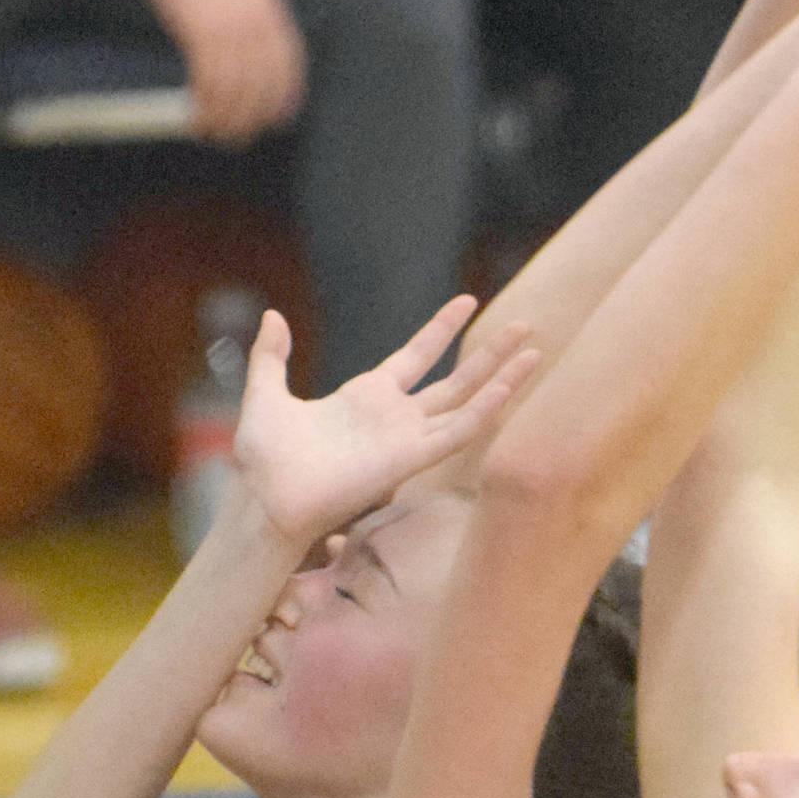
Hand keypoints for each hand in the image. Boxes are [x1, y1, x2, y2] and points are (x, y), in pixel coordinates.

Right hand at [140, 0, 306, 140]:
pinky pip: (208, 80)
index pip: (288, 67)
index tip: (274, 121)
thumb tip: (257, 66)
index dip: (283, 100)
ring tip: (212, 130)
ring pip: (234, 89)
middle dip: (250, 119)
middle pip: (261, 85)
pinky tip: (196, 112)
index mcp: (273, 11)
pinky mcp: (201, 30)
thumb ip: (256, 24)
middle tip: (237, 136)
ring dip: (223, 118)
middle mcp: (257, 20)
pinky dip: (203, 103)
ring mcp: (230, 26)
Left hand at [230, 297, 537, 546]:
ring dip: (502, 378)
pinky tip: (506, 388)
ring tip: (534, 350)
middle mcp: (395, 418)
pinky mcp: (410, 460)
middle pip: (456, 379)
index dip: (441, 329)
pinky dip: (483, 411)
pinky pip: (456, 433)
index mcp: (366, 398)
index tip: (467, 300)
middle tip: (524, 325)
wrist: (267, 497)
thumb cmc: (264, 459)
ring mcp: (406, 439)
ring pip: (467, 403)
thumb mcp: (265, 393)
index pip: (416, 356)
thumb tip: (272, 317)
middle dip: (490, 353)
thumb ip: (272, 356)